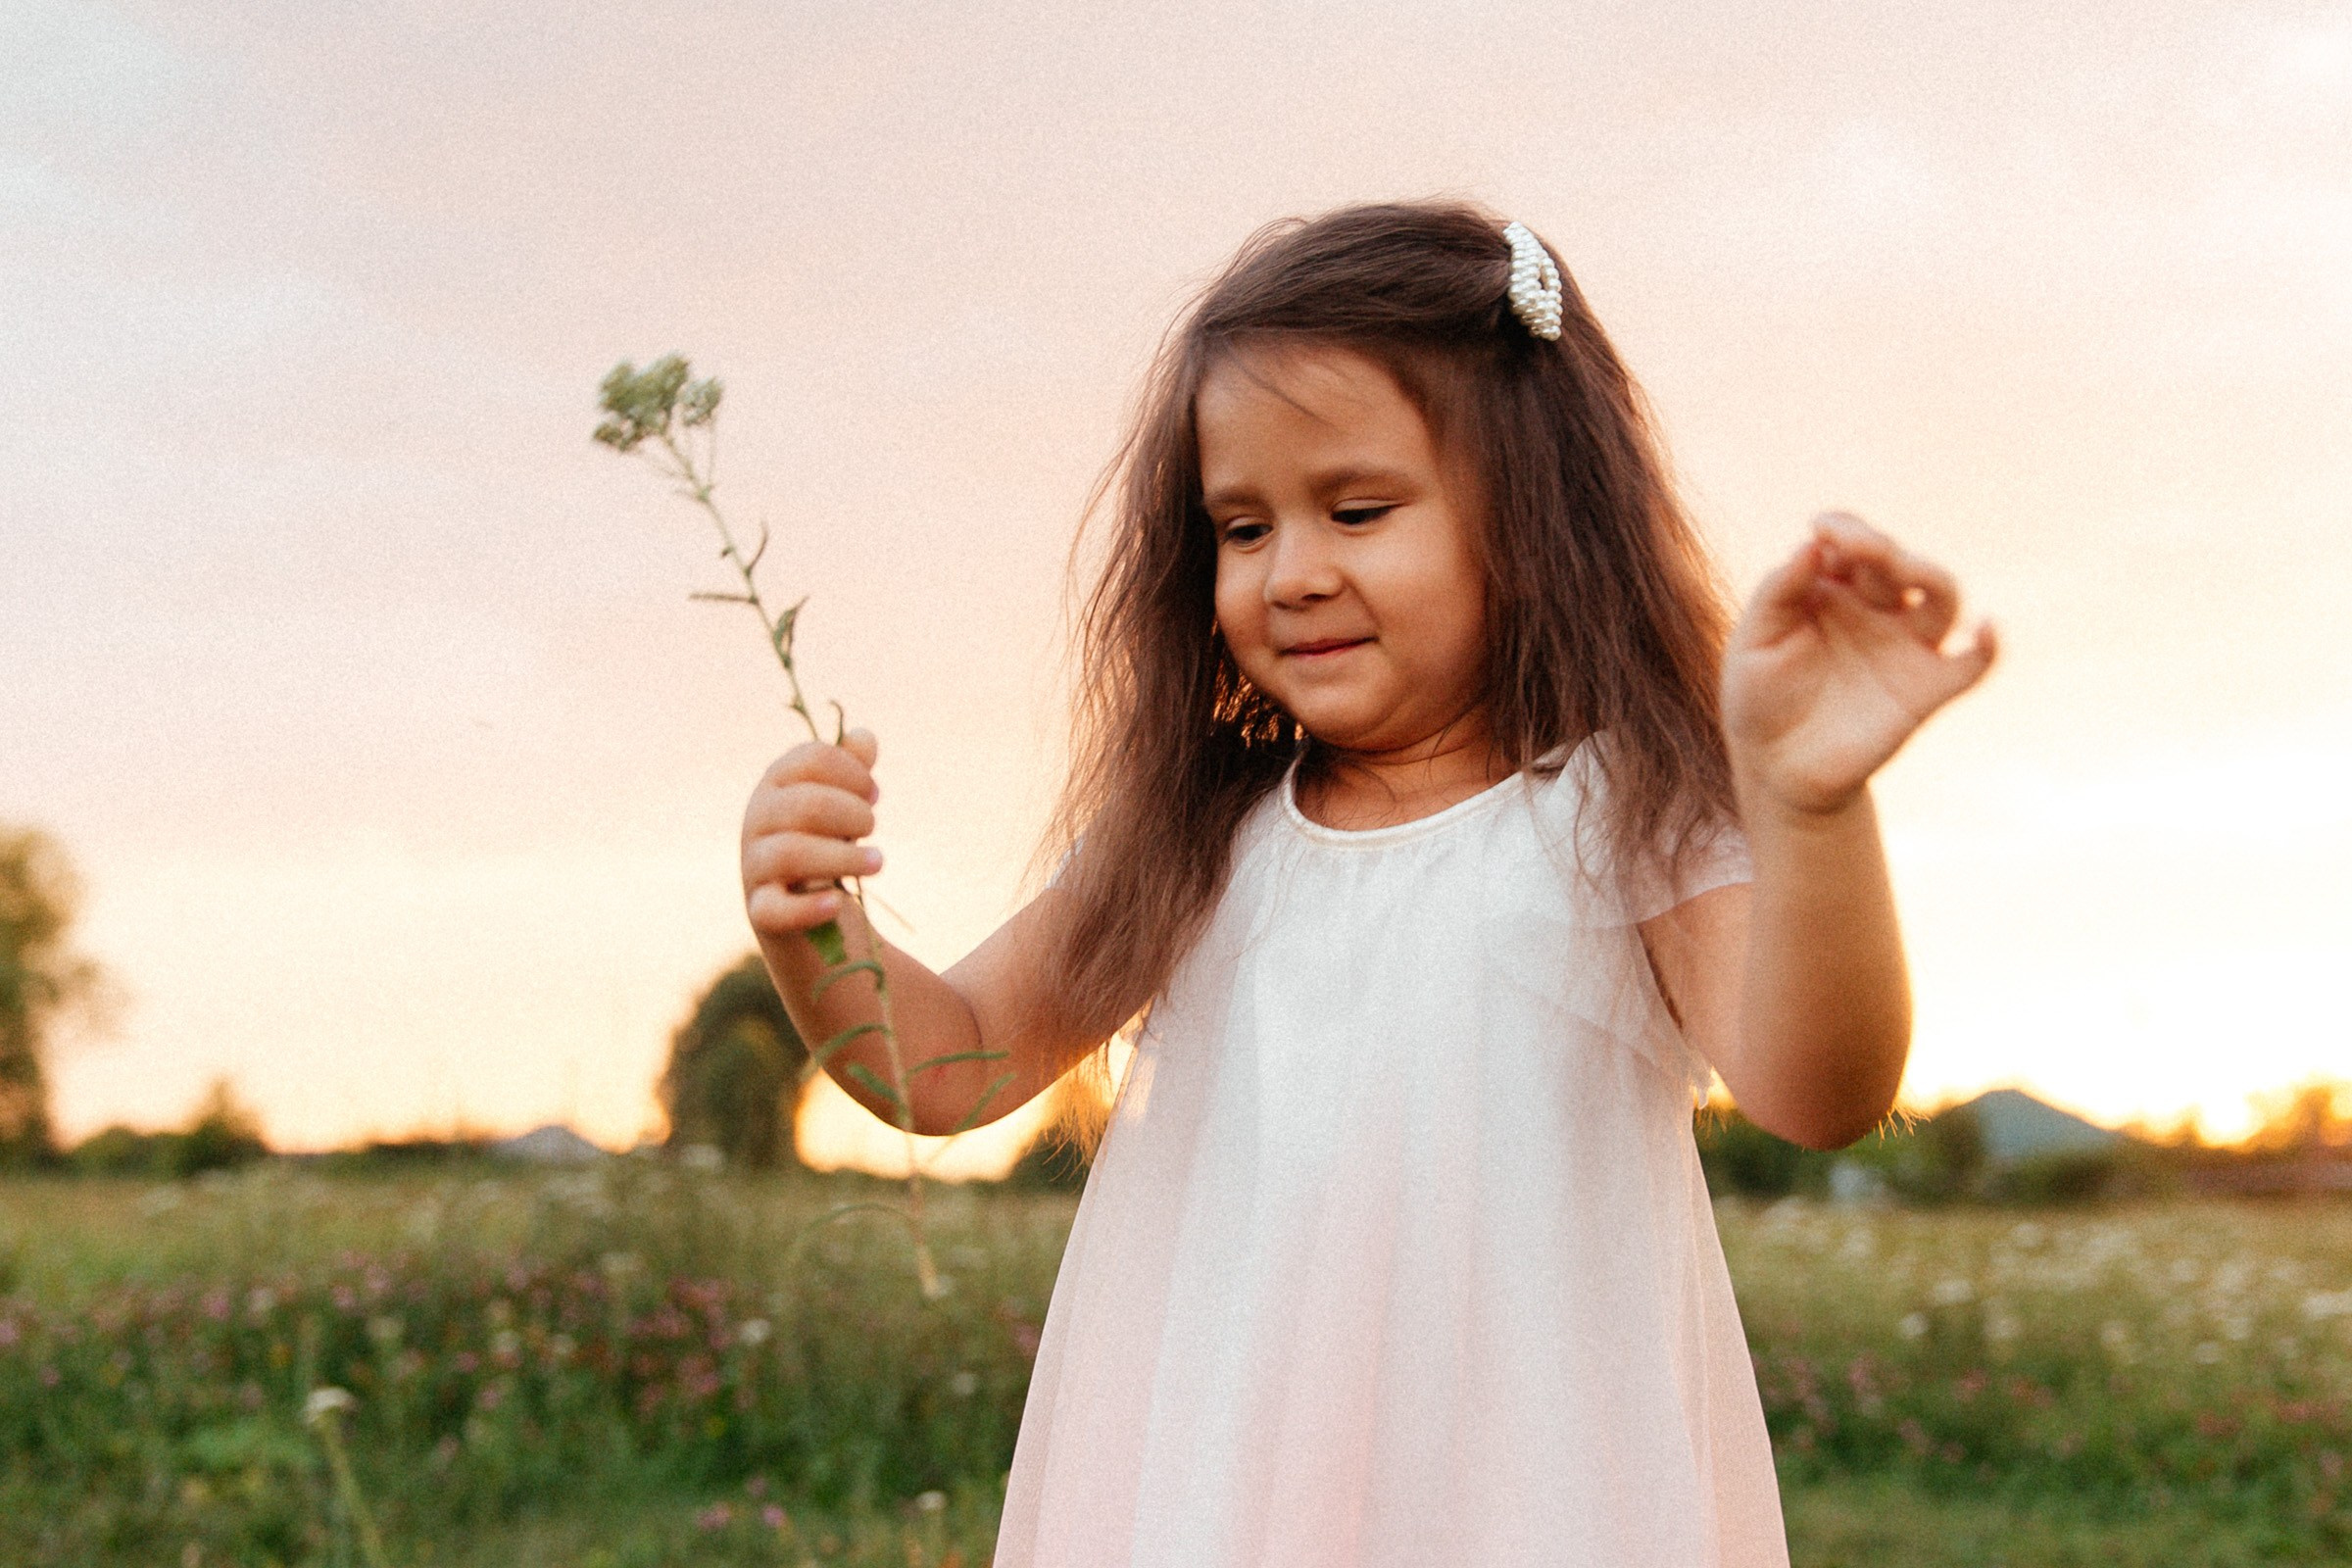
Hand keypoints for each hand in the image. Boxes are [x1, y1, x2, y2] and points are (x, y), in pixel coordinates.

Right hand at [740, 728, 883, 933]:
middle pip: (806, 804)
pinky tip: (837, 903)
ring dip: (845, 857)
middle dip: (852, 813)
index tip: (872, 794)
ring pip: (792, 853)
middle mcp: (757, 819)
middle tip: (873, 827)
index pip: (811, 759)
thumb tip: (863, 738)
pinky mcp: (761, 911)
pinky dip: (808, 908)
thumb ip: (852, 769)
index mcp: (776, 784)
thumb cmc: (826, 843)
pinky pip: (774, 910)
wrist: (807, 915)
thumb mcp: (842, 803)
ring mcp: (755, 866)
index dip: (851, 771)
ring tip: (878, 862)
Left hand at [1722, 513, 1996, 813]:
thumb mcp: (1754, 642)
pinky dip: (1988, 646)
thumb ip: (1778, 592)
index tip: (1821, 528)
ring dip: (1927, 574)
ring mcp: (1905, 646)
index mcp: (1833, 589)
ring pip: (1941, 596)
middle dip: (1880, 547)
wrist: (1775, 768)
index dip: (1845, 527)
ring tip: (1902, 567)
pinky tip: (1986, 629)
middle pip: (1898, 561)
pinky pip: (1971, 664)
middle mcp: (1876, 610)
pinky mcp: (1926, 690)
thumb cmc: (1759, 698)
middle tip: (1853, 546)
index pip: (1854, 541)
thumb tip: (1811, 543)